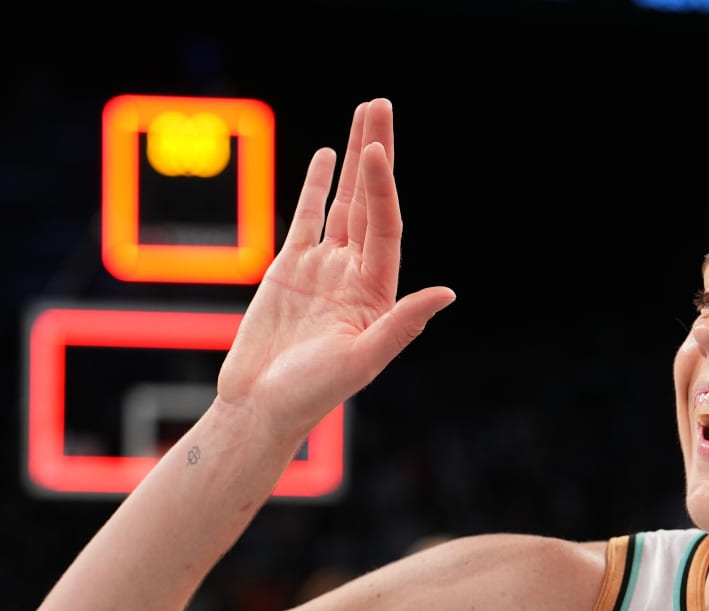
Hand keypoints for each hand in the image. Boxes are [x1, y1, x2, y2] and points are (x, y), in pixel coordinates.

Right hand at [215, 98, 455, 440]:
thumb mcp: (363, 360)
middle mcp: (355, 274)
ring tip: (364, 115)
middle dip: (375, 154)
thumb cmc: (313, 393)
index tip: (376, 151)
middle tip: (381, 105)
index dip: (381, 189)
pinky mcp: (290, 269)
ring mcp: (323, 269)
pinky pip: (306, 218)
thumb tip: (447, 293)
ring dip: (352, 160)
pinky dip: (316, 186)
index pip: (384, 228)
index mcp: (377, 293)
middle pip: (369, 203)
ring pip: (341, 202)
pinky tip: (327, 154)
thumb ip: (402, 324)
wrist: (261, 406)